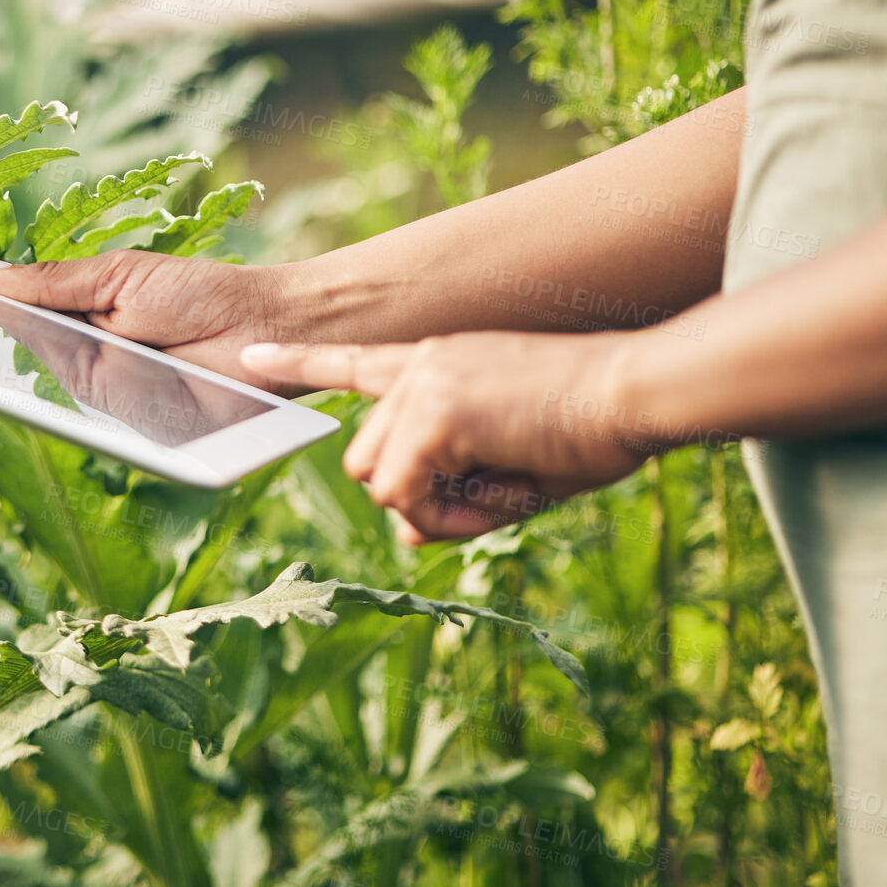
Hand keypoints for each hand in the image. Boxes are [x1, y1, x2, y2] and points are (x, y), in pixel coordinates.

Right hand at [0, 251, 302, 391]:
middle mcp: (90, 366)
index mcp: (82, 324)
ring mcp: (110, 400)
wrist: (266, 326)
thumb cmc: (199, 295)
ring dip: (27, 365)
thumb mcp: (115, 277)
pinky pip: (92, 412)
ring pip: (53, 385)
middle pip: (27, 357)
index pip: (21, 323)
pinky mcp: (133, 427)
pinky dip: (72, 395)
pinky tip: (45, 376)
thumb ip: (50, 281)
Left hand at [241, 332, 657, 542]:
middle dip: (413, 497)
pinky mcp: (434, 411)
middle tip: (487, 496)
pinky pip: (404, 493)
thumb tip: (402, 531)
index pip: (355, 361)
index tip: (250, 356)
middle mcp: (420, 364)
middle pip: (364, 460)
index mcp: (438, 363)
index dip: (301, 365)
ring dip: (434, 508)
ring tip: (503, 485)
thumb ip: (453, 497)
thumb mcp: (511, 471)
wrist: (636, 393)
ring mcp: (422, 384)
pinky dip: (448, 514)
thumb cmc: (592, 431)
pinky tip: (500, 486)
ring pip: (378, 481)